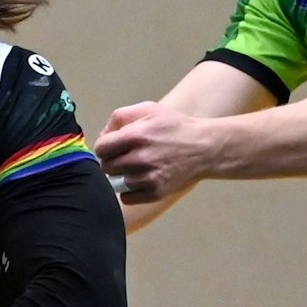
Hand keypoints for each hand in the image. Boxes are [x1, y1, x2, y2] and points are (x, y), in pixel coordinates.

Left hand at [94, 100, 216, 202]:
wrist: (204, 148)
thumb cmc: (174, 126)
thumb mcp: (148, 109)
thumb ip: (120, 117)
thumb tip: (103, 135)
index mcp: (136, 135)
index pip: (101, 148)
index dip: (105, 147)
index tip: (113, 146)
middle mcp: (140, 158)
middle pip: (107, 166)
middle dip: (112, 161)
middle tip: (125, 157)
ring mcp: (148, 178)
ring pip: (116, 182)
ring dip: (122, 175)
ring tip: (137, 167)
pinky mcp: (156, 193)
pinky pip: (127, 197)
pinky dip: (130, 190)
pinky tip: (141, 179)